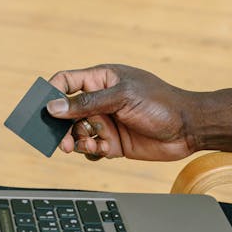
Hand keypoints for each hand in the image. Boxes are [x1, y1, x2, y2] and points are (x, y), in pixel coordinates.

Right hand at [47, 64, 200, 161]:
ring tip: (85, 145)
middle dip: (61, 126)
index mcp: (102, 79)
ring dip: (76, 141)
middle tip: (61, 140)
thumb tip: (53, 107)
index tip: (43, 109)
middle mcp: (101, 100)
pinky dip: (91, 151)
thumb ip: (87, 103)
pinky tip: (103, 150)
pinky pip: (91, 149)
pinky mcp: (113, 142)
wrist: (189, 128)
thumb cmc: (161, 103)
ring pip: (77, 133)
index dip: (51, 93)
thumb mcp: (122, 97)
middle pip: (66, 112)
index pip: (66, 81)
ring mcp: (106, 122)